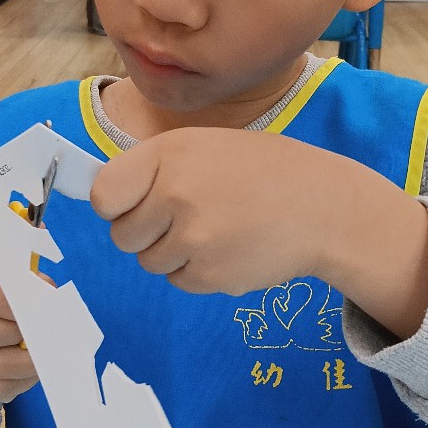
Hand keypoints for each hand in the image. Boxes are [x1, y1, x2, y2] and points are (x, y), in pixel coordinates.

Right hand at [0, 237, 38, 427]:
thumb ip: (1, 243)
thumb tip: (40, 229)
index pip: (17, 290)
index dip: (39, 289)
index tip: (45, 289)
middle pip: (29, 323)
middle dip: (42, 317)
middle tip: (43, 311)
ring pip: (34, 354)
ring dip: (41, 344)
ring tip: (31, 332)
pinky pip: (28, 379)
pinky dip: (32, 367)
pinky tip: (18, 354)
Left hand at [90, 128, 427, 337]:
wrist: (323, 207)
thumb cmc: (262, 172)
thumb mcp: (206, 146)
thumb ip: (157, 168)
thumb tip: (105, 200)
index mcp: (171, 153)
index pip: (104, 195)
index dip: (116, 204)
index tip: (134, 204)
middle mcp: (176, 194)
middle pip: (123, 235)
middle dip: (146, 231)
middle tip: (187, 216)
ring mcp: (193, 238)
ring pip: (150, 262)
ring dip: (174, 252)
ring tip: (216, 229)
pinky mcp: (209, 275)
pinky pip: (180, 281)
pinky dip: (198, 271)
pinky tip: (231, 248)